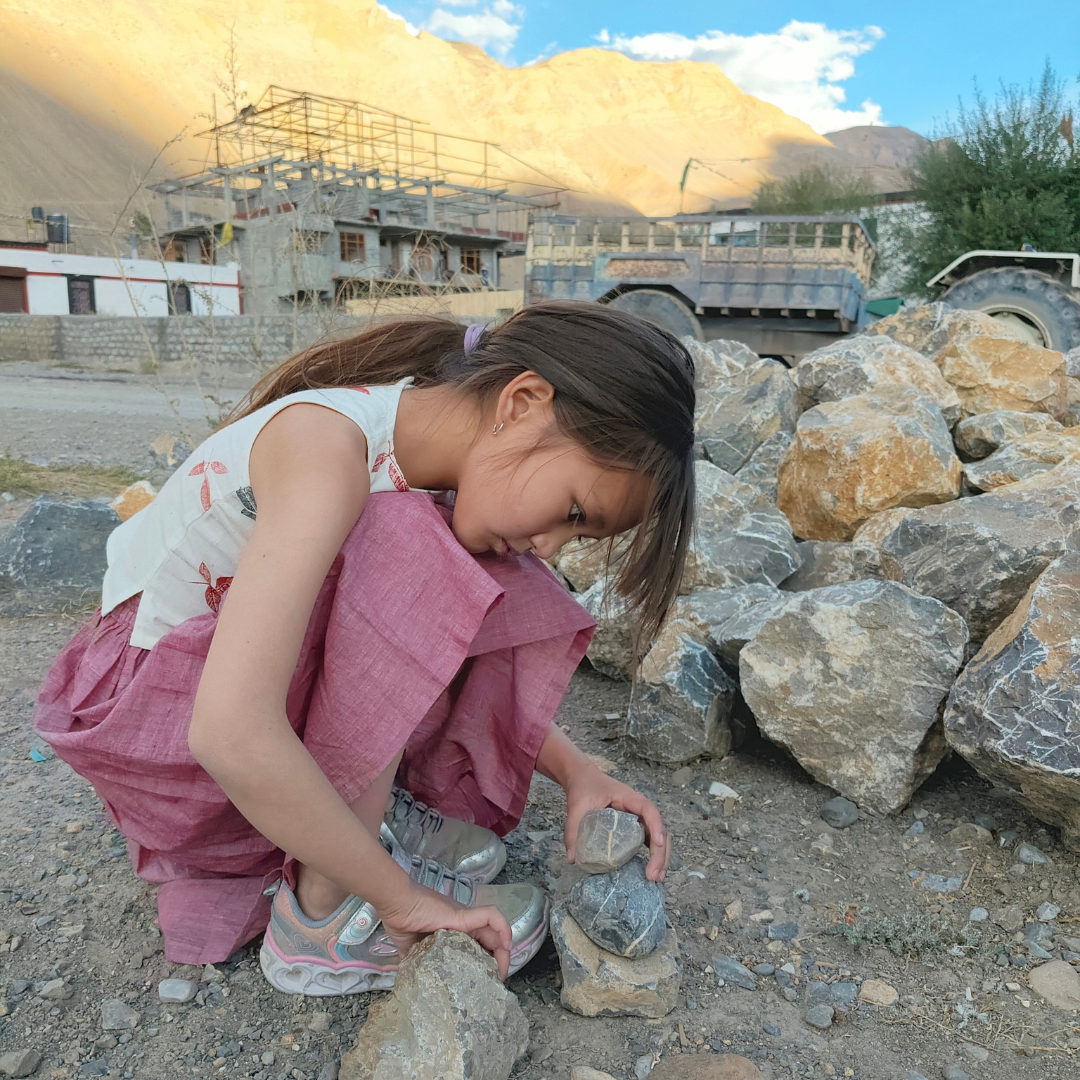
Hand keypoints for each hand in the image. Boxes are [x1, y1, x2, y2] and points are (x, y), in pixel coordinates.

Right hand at [377, 882, 512, 978]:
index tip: (484, 985)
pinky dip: (502, 927)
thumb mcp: (413, 952)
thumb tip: (414, 986)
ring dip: (503, 951)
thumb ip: (418, 965)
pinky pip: (490, 916)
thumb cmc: (402, 924)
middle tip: (494, 983)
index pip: (477, 948)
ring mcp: (464, 919)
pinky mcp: (463, 915)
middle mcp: (463, 925)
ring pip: (495, 930)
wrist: (396, 906)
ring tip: (501, 972)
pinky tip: (506, 945)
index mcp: (454, 933)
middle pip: (491, 941)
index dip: (484, 965)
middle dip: (497, 963)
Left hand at [563, 762, 669, 882]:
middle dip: (661, 852)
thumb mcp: (576, 806)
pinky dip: (653, 855)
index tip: (656, 843)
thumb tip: (573, 859)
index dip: (655, 825)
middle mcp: (638, 807)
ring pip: (658, 836)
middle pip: (659, 828)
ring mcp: (638, 817)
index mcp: (628, 797)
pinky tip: (650, 871)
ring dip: (661, 856)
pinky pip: (648, 840)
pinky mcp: (634, 826)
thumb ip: (573, 830)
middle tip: (654, 875)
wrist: (582, 778)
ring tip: (656, 878)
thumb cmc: (584, 787)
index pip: (648, 809)